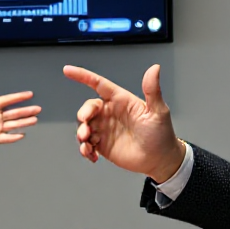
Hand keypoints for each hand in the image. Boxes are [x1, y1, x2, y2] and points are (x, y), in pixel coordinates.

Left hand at [0, 91, 40, 155]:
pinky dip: (13, 137)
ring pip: (12, 125)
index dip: (18, 98)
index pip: (6, 101)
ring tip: (34, 120)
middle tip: (37, 109)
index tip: (29, 94)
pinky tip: (21, 134)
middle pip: (13, 113)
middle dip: (25, 111)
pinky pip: (5, 138)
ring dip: (23, 123)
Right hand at [63, 63, 185, 181]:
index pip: (98, 84)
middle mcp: (110, 113)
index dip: (82, 76)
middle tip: (85, 124)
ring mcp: (105, 129)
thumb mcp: (158, 111)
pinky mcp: (103, 145)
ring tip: (87, 143)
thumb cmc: (161, 134)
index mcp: (121, 100)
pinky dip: (85, 149)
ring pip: (84, 126)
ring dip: (81, 133)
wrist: (160, 160)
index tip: (68, 70)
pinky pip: (86, 144)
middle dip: (82, 114)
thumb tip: (155, 68)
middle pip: (88, 108)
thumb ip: (152, 90)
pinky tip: (92, 154)